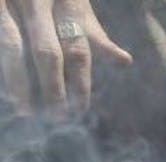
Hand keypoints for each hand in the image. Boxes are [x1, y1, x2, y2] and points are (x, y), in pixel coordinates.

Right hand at [0, 0, 130, 114]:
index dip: (79, 83)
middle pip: (47, 53)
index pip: (78, 51)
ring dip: (19, 82)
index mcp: (70, 4)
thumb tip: (125, 61)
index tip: (80, 110)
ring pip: (13, 47)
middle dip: (51, 88)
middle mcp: (40, 2)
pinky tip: (7, 90)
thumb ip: (94, 36)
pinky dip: (2, 66)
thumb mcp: (77, 8)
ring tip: (24, 110)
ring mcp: (11, 2)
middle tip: (55, 117)